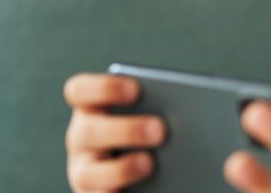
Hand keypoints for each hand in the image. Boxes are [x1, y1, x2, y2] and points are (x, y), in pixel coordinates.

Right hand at [63, 73, 165, 191]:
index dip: (104, 88)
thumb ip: (162, 106)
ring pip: (90, 173)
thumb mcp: (154, 114)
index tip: (136, 90)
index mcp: (92, 107)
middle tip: (160, 130)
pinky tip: (138, 191)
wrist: (147, 170)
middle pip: (88, 131)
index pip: (80, 91)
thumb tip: (190, 108)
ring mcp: (84, 170)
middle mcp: (81, 138)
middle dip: (126, 130)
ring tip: (151, 164)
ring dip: (122, 169)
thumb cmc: (153, 128)